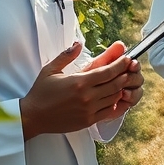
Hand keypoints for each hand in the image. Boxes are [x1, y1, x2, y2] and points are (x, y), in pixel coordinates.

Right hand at [20, 41, 143, 140]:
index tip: (127, 59)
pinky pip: (109, 111)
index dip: (121, 64)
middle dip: (125, 75)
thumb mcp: (51, 69)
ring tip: (122, 81)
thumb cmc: (41, 92)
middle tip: (129, 69)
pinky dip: (115, 104)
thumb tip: (78, 43)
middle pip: (116, 84)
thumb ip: (67, 55)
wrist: (33, 117)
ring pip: (115, 98)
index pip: (108, 72)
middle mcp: (87, 96)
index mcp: (79, 82)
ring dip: (121, 89)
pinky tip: (115, 97)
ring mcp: (89, 110)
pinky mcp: (88, 121)